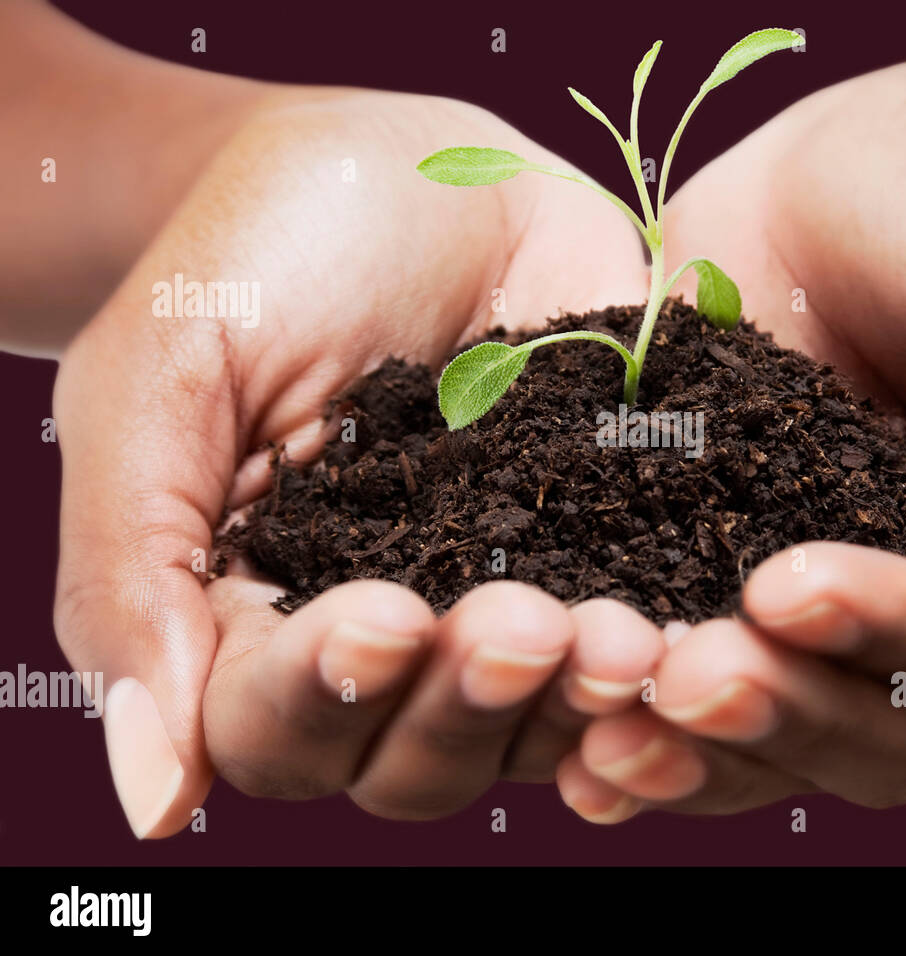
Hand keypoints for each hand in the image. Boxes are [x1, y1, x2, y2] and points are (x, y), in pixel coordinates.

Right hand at [53, 89, 657, 836]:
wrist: (404, 171)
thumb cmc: (256, 261)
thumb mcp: (159, 385)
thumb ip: (134, 581)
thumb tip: (154, 800)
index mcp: (254, 622)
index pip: (277, 726)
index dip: (329, 697)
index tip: (386, 618)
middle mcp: (386, 645)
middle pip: (417, 761)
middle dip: (470, 705)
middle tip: (524, 628)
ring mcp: (503, 604)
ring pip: (532, 725)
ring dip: (577, 699)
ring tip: (624, 637)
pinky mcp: (603, 553)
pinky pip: (634, 640)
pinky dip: (664, 650)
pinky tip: (693, 628)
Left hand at [554, 61, 905, 819]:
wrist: (885, 155)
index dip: (897, 640)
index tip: (787, 589)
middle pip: (893, 737)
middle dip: (787, 708)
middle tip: (682, 669)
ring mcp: (857, 627)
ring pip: (798, 735)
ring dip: (708, 741)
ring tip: (611, 707)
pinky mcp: (749, 591)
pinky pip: (720, 690)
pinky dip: (659, 724)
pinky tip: (585, 740)